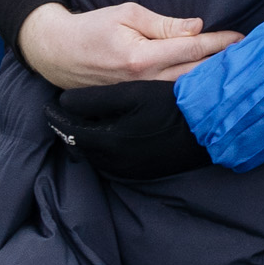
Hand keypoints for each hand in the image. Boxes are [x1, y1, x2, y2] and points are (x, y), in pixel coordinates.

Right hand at [18, 2, 236, 89]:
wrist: (57, 53)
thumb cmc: (92, 28)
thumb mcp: (126, 14)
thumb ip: (163, 24)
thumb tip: (196, 28)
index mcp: (142, 57)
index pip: (192, 49)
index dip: (219, 43)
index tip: (241, 39)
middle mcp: (144, 81)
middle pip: (195, 74)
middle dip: (223, 65)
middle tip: (251, 57)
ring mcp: (140, 96)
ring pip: (185, 89)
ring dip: (211, 81)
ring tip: (236, 71)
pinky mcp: (137, 102)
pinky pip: (170, 97)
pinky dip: (191, 91)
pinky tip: (208, 86)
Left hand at [47, 76, 217, 179]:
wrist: (213, 128)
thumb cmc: (173, 104)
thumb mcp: (132, 92)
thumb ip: (94, 98)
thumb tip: (66, 102)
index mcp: (107, 140)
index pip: (68, 128)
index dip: (57, 115)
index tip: (51, 105)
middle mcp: (115, 161)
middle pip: (80, 145)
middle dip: (71, 129)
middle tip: (64, 115)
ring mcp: (130, 169)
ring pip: (96, 155)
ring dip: (89, 139)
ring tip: (86, 122)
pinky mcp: (144, 172)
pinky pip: (114, 161)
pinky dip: (107, 148)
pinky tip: (113, 134)